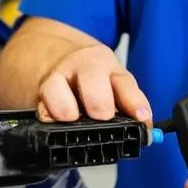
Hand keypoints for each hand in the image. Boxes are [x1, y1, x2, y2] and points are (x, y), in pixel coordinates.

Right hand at [37, 43, 151, 125]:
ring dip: (66, 109)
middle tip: (103, 118)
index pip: (124, 82)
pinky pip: (41, 107)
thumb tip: (145, 130)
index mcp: (107, 65)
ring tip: (73, 119)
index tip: (141, 119)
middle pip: (91, 78)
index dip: (134, 103)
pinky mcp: (42, 91)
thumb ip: (130, 104)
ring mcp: (59, 76)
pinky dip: (48, 118)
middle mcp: (82, 66)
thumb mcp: (115, 81)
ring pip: (56, 88)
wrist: (59, 57)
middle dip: (99, 103)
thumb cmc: (93, 77)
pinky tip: (56, 123)